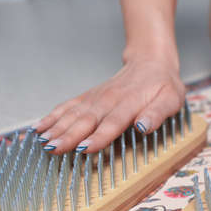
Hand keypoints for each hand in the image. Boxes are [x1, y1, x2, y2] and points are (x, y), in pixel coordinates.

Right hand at [32, 59, 185, 153]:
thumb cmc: (164, 85)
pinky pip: (69, 105)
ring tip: (42, 141)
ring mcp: (97, 97)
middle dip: (69, 135)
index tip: (84, 148)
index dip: (99, 136)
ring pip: (74, 113)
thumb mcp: (170, 99)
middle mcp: (110, 99)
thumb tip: (144, 126)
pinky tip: (40, 127)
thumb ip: (157, 113)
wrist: (151, 62)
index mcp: (130, 103)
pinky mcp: (90, 96)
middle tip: (53, 149)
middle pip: (87, 119)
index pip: (113, 122)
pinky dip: (53, 116)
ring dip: (57, 127)